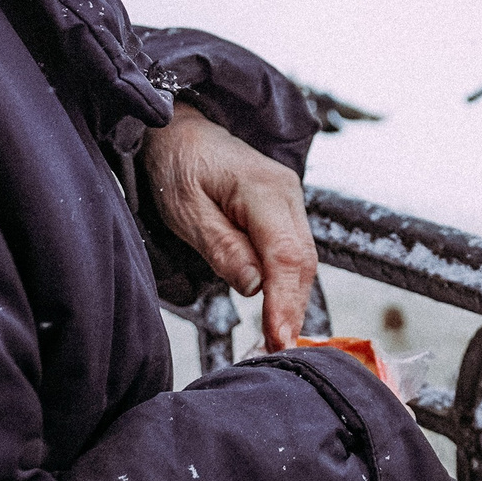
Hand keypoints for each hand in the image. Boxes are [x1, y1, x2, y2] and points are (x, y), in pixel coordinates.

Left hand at [141, 103, 317, 350]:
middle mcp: (287, 192)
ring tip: (277, 338)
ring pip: (303, 258)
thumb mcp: (185, 210)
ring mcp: (290, 198)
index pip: (285, 255)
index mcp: (263, 189)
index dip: (285, 301)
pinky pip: (294, 250)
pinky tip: (278, 308)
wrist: (181, 130)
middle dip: (293, 308)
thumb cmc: (177, 166)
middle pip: (303, 261)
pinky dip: (288, 282)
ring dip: (293, 299)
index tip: (280, 339)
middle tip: (278, 350)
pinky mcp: (284, 208)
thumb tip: (254, 286)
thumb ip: (221, 247)